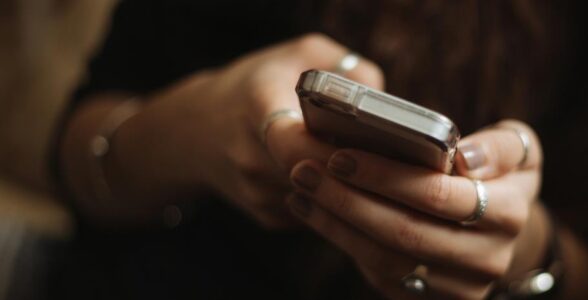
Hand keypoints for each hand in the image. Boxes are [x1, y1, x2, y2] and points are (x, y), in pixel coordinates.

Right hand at [109, 33, 383, 227]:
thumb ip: (344, 68)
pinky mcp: (266, 216)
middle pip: (314, 176)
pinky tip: (342, 179)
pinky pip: (315, 212)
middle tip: (387, 159)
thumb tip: (384, 104)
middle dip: (353, 170)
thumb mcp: (299, 54)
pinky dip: (334, 199)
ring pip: (321, 199)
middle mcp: (249, 155)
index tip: (361, 143)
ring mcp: (256, 192)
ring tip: (372, 166)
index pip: (291, 140)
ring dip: (348, 187)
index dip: (330, 149)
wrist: (196, 130)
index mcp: (256, 106)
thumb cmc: (258, 84)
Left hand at [287, 120, 546, 298]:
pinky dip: (342, 241)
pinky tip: (314, 212)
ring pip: (386, 260)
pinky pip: (380, 275)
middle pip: (404, 233)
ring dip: (336, 223)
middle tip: (306, 170)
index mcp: (509, 213)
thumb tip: (465, 159)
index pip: (438, 196)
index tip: (340, 155)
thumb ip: (500, 146)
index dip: (385, 176)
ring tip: (302, 189)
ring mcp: (459, 288)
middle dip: (348, 200)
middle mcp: (489, 258)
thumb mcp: (517, 149)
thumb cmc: (498, 174)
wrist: (498, 229)